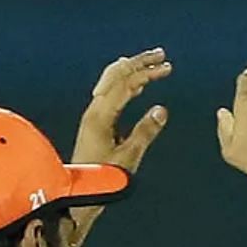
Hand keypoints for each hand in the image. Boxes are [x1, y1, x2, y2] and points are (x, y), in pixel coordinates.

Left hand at [68, 47, 172, 245]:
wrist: (78, 192)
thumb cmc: (103, 178)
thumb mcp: (129, 157)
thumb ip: (145, 132)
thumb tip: (161, 110)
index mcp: (102, 115)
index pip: (126, 84)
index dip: (148, 73)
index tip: (167, 67)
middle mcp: (94, 109)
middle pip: (115, 75)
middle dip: (138, 62)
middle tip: (160, 54)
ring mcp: (93, 114)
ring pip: (110, 81)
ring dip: (130, 69)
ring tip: (149, 62)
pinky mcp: (95, 121)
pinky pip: (110, 91)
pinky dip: (124, 82)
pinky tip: (135, 83)